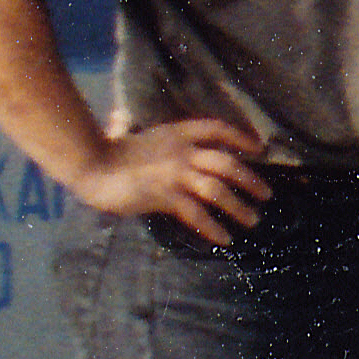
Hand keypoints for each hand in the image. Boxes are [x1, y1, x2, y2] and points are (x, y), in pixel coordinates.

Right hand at [86, 111, 278, 248]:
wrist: (91, 165)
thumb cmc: (109, 152)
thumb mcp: (135, 135)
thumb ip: (145, 132)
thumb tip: (125, 120)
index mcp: (177, 133)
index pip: (218, 129)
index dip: (241, 137)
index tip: (258, 148)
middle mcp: (182, 151)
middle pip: (227, 162)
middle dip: (250, 178)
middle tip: (267, 194)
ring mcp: (175, 174)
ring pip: (217, 189)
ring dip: (239, 206)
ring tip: (253, 219)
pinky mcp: (165, 196)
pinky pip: (196, 213)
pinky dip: (213, 226)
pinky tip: (224, 238)